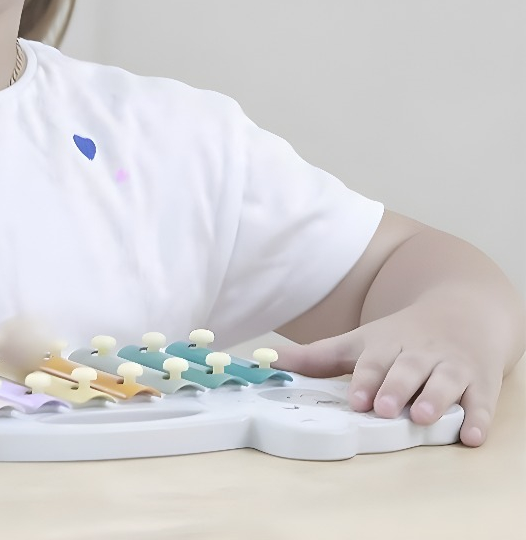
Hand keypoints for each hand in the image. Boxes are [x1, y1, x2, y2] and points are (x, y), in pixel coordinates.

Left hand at [273, 302, 503, 446]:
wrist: (462, 312)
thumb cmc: (401, 337)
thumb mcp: (359, 341)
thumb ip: (316, 357)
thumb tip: (266, 359)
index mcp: (387, 345)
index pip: (373, 361)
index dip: (364, 379)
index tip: (356, 399)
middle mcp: (419, 355)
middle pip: (407, 370)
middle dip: (395, 388)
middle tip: (383, 408)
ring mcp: (452, 367)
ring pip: (444, 382)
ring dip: (434, 399)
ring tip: (423, 418)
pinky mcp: (481, 382)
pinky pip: (482, 401)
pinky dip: (478, 418)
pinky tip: (473, 436)